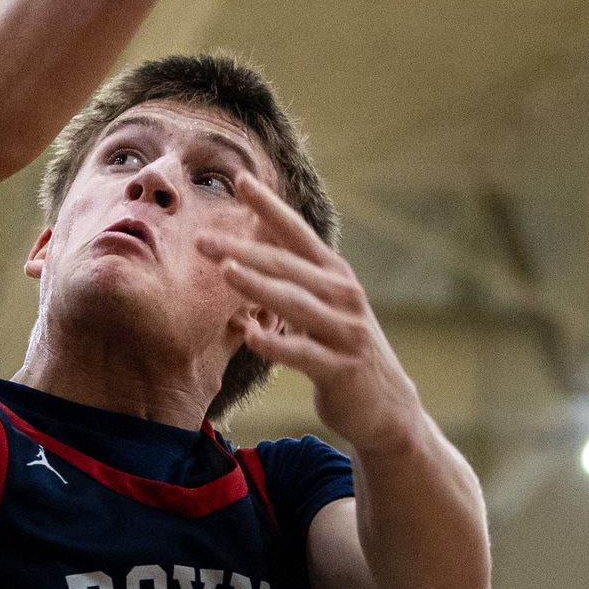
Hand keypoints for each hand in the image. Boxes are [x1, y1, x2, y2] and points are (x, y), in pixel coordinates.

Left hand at [199, 174, 421, 453]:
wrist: (386, 408)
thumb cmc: (342, 351)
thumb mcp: (323, 309)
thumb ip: (292, 283)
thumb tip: (240, 259)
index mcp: (335, 275)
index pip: (297, 233)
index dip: (270, 206)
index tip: (240, 180)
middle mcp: (343, 296)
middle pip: (287, 265)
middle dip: (243, 250)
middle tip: (202, 239)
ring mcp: (346, 331)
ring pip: (295, 303)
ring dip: (258, 286)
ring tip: (225, 272)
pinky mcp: (342, 368)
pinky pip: (304, 353)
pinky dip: (277, 344)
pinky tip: (251, 336)